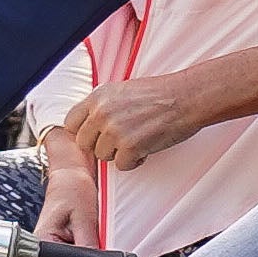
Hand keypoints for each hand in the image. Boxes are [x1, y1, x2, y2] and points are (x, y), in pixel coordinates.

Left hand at [51, 75, 219, 173]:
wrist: (187, 98)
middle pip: (84, 143)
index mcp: (98, 96)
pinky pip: (122, 165)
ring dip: (120, 154)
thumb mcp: (122, 91)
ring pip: (103, 156)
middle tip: (120, 141)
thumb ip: (102, 106)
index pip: (71, 122)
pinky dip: (135, 161)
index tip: (96, 135)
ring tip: (138, 141)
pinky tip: (146, 148)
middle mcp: (102, 112)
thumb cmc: (161, 94)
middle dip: (101, 146)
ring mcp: (114, 130)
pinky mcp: (130, 146)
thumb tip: (90, 125)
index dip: (84, 132)